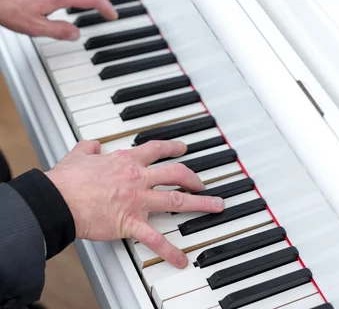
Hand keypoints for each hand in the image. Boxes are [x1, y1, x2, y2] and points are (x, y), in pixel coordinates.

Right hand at [46, 140, 224, 267]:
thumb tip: (93, 144)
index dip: (172, 147)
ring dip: (200, 204)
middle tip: (204, 184)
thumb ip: (89, 147)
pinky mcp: (130, 223)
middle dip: (194, 178)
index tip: (183, 148)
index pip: (156, 149)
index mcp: (126, 160)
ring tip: (215, 207)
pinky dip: (170, 251)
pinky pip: (155, 239)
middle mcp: (137, 178)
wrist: (58, 199)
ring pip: (176, 201)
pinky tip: (182, 259)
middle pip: (175, 173)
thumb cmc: (67, 180)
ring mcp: (137, 200)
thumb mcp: (79, 154)